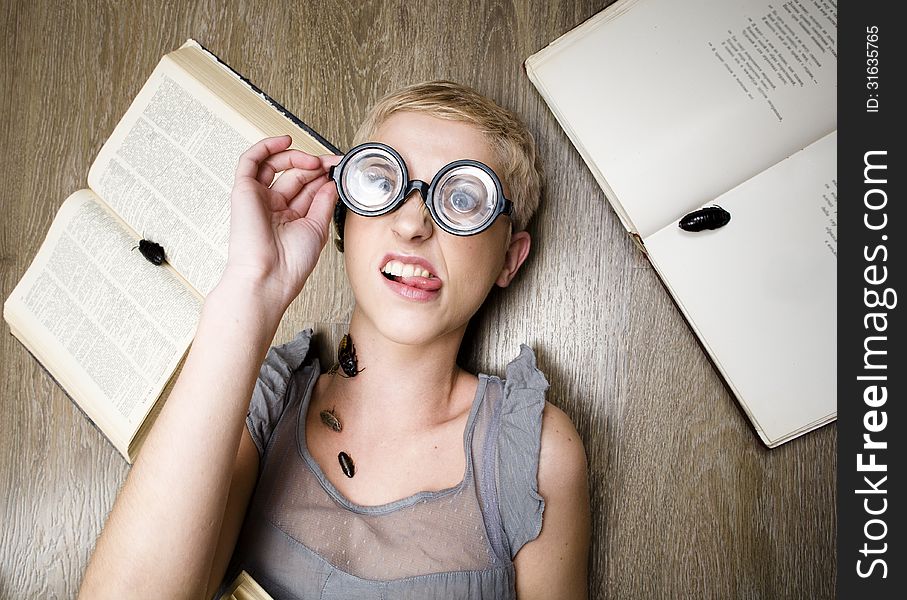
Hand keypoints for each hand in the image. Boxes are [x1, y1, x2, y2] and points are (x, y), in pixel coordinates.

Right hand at [222, 135, 339, 307]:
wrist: (269, 276)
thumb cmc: (290, 263)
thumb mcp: (317, 228)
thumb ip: (324, 201)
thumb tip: (331, 182)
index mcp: (291, 219)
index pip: (308, 188)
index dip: (324, 176)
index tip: (340, 168)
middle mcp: (273, 207)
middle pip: (295, 175)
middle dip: (315, 166)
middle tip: (331, 163)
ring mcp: (258, 198)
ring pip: (275, 164)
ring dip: (297, 157)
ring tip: (315, 161)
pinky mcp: (243, 191)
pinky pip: (251, 161)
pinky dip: (266, 147)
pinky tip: (285, 142)